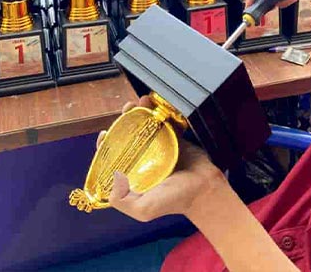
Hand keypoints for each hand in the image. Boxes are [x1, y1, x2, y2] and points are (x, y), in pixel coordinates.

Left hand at [96, 97, 226, 222]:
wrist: (204, 190)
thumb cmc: (174, 202)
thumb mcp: (144, 210)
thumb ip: (123, 202)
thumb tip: (112, 180)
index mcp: (134, 173)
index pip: (114, 155)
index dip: (108, 143)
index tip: (106, 133)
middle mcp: (145, 158)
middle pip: (129, 135)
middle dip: (125, 120)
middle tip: (128, 108)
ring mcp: (160, 146)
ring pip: (146, 125)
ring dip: (142, 111)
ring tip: (142, 101)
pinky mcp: (175, 137)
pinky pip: (165, 121)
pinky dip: (161, 111)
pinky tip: (158, 103)